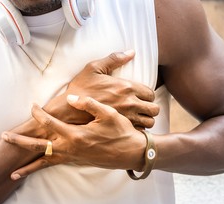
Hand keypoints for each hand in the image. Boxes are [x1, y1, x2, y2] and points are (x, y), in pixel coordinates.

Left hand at [2, 95, 146, 179]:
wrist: (132, 153)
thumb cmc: (121, 132)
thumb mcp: (108, 114)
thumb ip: (88, 104)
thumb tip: (70, 98)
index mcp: (76, 135)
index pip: (50, 122)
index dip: (39, 114)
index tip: (33, 106)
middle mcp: (70, 149)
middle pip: (39, 146)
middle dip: (20, 142)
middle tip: (4, 138)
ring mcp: (72, 157)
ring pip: (44, 162)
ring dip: (27, 165)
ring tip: (11, 172)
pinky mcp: (76, 162)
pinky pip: (54, 167)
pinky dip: (41, 171)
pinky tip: (32, 174)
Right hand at [43, 50, 159, 127]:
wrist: (68, 109)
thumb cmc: (80, 88)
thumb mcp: (94, 68)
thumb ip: (114, 59)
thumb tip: (131, 52)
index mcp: (127, 87)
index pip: (151, 93)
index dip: (148, 95)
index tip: (141, 97)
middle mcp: (130, 103)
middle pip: (154, 109)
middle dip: (150, 108)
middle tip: (142, 108)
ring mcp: (126, 118)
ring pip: (150, 122)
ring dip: (146, 119)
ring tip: (139, 117)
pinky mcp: (120, 129)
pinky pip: (139, 132)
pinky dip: (138, 129)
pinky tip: (130, 126)